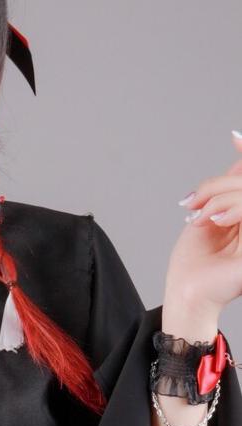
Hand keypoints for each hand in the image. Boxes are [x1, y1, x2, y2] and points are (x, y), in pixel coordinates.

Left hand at [164, 130, 241, 325]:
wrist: (188, 288)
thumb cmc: (197, 257)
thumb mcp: (210, 213)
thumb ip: (229, 187)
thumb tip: (238, 151)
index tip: (234, 138)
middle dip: (216, 186)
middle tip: (192, 203)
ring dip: (218, 199)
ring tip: (202, 217)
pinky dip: (229, 209)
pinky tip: (213, 221)